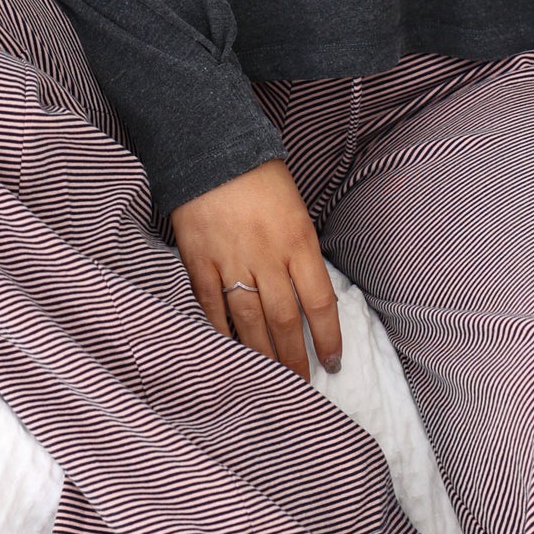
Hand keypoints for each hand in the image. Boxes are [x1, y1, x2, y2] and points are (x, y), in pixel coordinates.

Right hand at [169, 157, 342, 382]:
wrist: (209, 147)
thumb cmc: (259, 174)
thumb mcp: (295, 207)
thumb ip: (300, 251)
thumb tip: (305, 294)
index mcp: (298, 241)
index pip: (320, 303)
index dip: (328, 339)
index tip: (333, 362)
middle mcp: (267, 257)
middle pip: (285, 321)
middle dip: (296, 360)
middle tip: (302, 386)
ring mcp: (231, 262)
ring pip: (250, 323)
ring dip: (264, 357)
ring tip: (273, 381)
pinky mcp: (199, 263)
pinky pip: (213, 308)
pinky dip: (223, 333)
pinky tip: (233, 352)